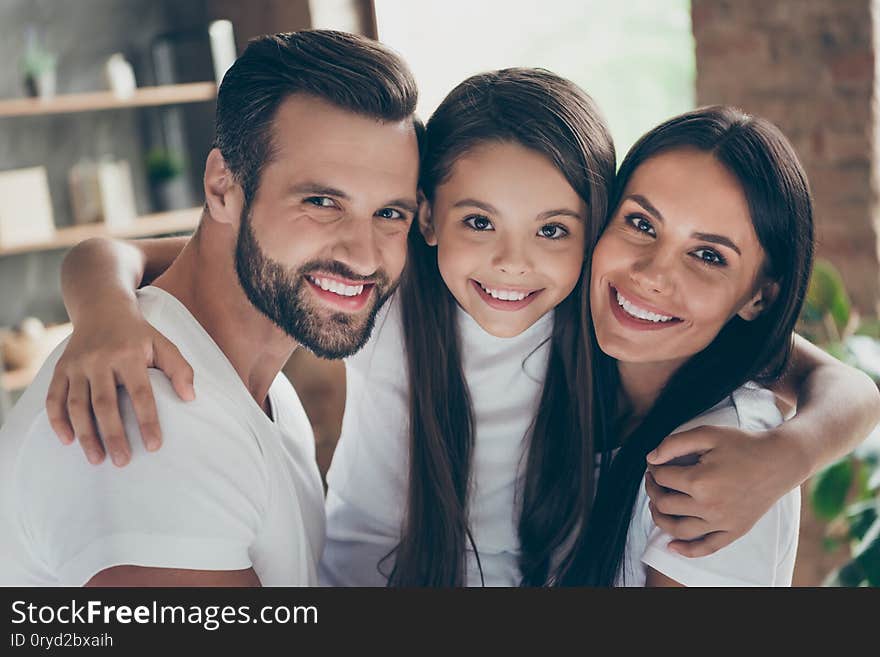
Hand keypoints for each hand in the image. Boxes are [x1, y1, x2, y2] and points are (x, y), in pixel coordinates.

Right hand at [45, 312, 194, 465]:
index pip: (140, 393)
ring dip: (86, 434)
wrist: (102, 309)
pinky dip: (57, 420)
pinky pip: (53, 398)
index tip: (154, 446)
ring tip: (97, 459)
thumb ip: (179, 369)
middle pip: (105, 403)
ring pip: (77, 404)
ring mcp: (77, 365)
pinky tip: (68, 441)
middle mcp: (99, 360)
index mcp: (128, 354)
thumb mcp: (163, 344)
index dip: (147, 421)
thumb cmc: (138, 335)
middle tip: (123, 461)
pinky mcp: (60, 369)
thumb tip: (190, 398)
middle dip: (113, 435)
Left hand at [644, 424, 793, 557]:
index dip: (653, 469)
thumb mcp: (707, 434)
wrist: (779, 461)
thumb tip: (650, 458)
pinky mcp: (734, 531)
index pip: (662, 478)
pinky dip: (687, 550)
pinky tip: (672, 546)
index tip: (654, 464)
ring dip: (660, 519)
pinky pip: (706, 547)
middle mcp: (709, 506)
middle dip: (652, 490)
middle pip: (665, 504)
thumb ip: (674, 444)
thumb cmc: (743, 444)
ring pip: (678, 529)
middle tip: (652, 481)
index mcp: (700, 481)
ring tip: (656, 506)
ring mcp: (722, 522)